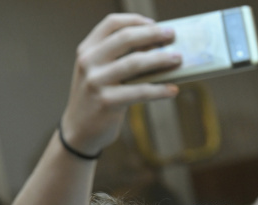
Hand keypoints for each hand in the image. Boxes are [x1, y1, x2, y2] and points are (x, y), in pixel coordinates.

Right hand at [60, 13, 182, 155]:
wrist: (79, 131)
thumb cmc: (97, 98)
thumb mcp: (99, 72)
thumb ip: (118, 58)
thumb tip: (157, 46)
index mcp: (87, 49)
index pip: (111, 23)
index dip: (135, 20)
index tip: (155, 24)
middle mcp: (88, 61)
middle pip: (125, 38)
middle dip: (152, 34)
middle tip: (172, 35)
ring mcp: (96, 81)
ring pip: (135, 63)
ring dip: (160, 59)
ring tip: (178, 59)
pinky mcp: (106, 102)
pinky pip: (140, 92)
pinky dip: (159, 90)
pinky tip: (173, 90)